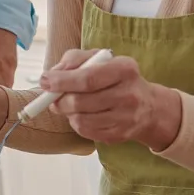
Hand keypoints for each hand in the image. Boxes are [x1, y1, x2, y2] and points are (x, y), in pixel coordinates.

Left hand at [39, 49, 183, 150]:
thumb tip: (51, 75)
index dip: (62, 81)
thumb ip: (74, 60)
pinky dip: (77, 123)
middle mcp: (129, 94)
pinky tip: (82, 115)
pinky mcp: (120, 135)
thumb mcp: (100, 59)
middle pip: (81, 102)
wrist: (148, 107)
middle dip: (60, 100)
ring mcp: (126, 118)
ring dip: (68, 113)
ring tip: (69, 106)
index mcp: (125, 69)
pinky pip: (86, 132)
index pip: (87, 78)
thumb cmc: (116, 78)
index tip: (44, 81)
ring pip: (81, 119)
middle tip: (52, 98)